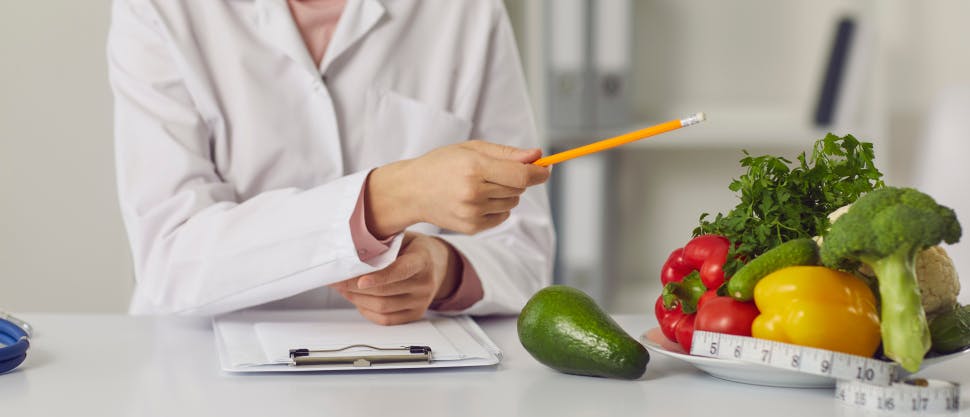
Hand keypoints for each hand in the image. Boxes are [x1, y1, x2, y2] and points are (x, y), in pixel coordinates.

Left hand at [331, 232, 461, 324]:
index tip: (360, 280)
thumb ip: (383, 243)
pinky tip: (357, 300)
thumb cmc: (413, 248)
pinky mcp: (415, 314)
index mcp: (422, 260)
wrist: (436, 263)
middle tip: (336, 280)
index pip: (400, 271)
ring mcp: (421, 302)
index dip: (379, 278)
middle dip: (354, 287)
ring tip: (342, 289)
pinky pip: (386, 320)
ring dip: (357, 299)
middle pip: (384, 292)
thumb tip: (350, 247)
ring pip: (382, 308)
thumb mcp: (403, 238)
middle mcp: (424, 283)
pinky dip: (367, 311)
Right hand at [366, 140, 549, 236]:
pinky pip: (502, 217)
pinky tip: (477, 199)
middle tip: (496, 172)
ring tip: (481, 185)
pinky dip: (497, 207)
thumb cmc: (442, 164)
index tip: (546, 169)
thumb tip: (537, 156)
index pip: (521, 175)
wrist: (411, 191)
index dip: (539, 173)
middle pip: (519, 189)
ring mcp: (472, 213)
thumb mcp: (471, 149)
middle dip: (518, 179)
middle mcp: (474, 192)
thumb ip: (506, 153)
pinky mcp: (472, 228)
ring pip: (512, 203)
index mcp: (474, 168)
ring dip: (506, 194)